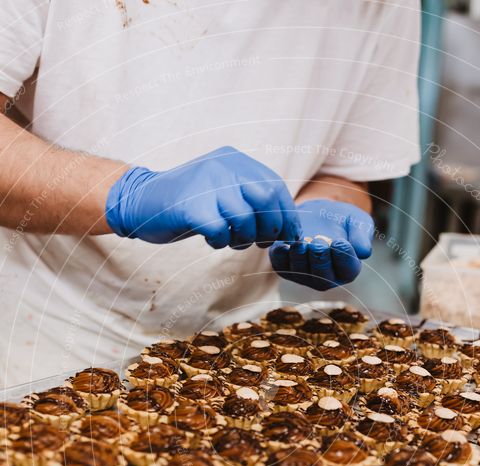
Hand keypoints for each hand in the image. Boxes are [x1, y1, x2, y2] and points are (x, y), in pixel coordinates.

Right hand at [105, 146, 300, 247]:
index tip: (289, 235)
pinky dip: (220, 242)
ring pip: (246, 219)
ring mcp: (206, 184)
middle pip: (266, 199)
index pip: (274, 186)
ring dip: (243, 239)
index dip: (287, 214)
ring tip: (231, 240)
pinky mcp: (191, 206)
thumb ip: (249, 197)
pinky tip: (211, 239)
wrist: (140, 201)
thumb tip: (287, 224)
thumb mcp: (221, 189)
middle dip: (271, 228)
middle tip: (261, 242)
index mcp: (234, 160)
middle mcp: (223, 166)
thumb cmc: (188, 202)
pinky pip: (221, 232)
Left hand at [269, 199, 373, 289]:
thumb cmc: (342, 220)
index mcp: (348, 269)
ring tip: (301, 243)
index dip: (343, 258)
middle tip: (318, 242)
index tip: (339, 241)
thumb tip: (364, 252)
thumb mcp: (358, 222)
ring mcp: (304, 276)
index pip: (347, 270)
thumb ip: (362, 235)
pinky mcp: (286, 267)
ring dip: (300, 259)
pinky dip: (281, 257)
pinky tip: (283, 246)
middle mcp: (327, 278)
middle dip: (320, 259)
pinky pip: (282, 266)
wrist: (318, 213)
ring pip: (301, 273)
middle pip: (323, 277)